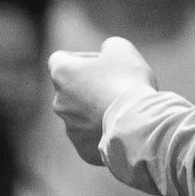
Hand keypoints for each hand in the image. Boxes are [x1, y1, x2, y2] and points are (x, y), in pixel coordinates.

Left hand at [51, 36, 158, 166]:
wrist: (136, 124)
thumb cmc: (126, 80)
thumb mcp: (120, 48)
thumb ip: (107, 46)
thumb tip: (106, 54)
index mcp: (62, 74)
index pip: (59, 59)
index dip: (80, 57)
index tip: (100, 61)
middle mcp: (58, 102)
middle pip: (69, 89)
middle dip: (88, 85)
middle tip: (115, 84)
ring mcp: (70, 128)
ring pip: (80, 114)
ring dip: (95, 109)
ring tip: (121, 107)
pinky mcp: (82, 149)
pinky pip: (91, 136)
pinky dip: (102, 131)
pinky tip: (121, 126)